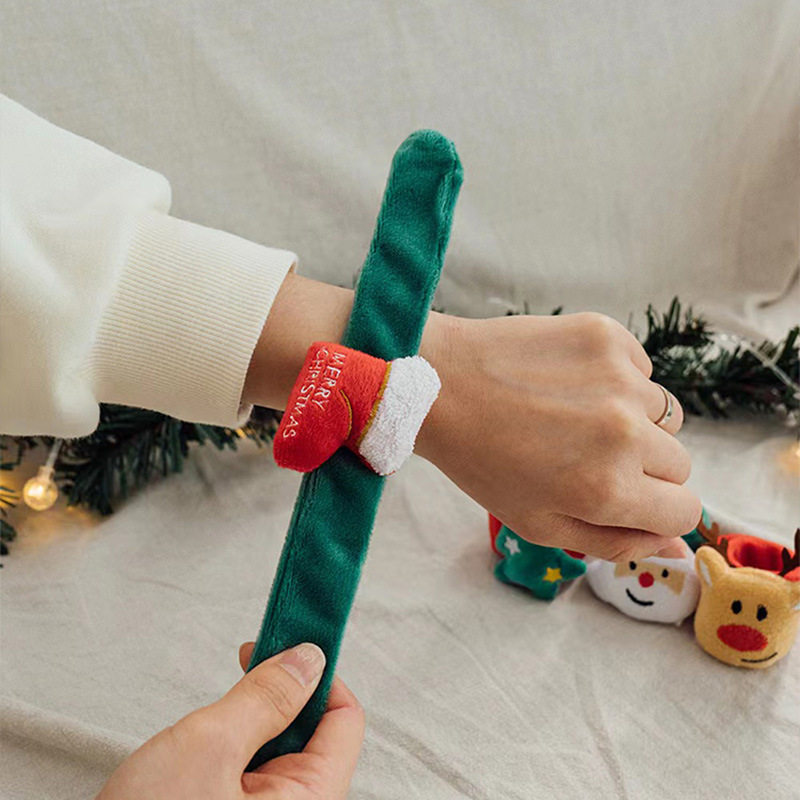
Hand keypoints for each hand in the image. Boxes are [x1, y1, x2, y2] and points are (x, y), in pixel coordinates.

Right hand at [97, 642, 363, 799]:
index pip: (345, 720)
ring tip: (213, 725)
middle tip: (244, 668)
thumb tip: (309, 658)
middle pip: (315, 732)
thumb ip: (265, 697)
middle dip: (280, 696)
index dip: (318, 676)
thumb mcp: (209, 746)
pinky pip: (257, 771)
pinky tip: (205, 750)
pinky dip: (237, 746)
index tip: (283, 645)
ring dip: (254, 721)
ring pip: (282, 749)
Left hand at [243, 274, 697, 560]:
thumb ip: (614, 543)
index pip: (686, 511)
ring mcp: (620, 378)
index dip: (657, 509)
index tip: (629, 497)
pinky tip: (568, 382)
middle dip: (643, 468)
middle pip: (679, 463)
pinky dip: (616, 379)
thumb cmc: (481, 461)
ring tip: (572, 415)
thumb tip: (675, 548)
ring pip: (663, 414)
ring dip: (631, 420)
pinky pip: (640, 369)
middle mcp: (626, 433)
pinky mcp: (606, 335)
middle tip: (587, 456)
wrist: (440, 383)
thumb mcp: (539, 524)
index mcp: (609, 490)